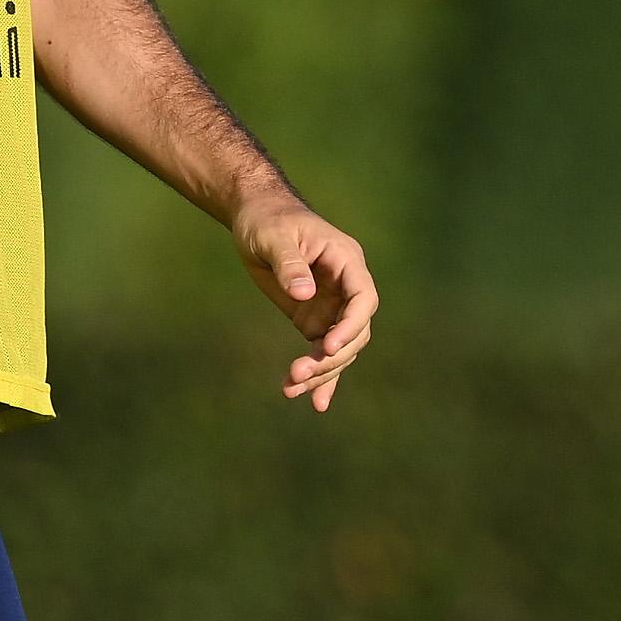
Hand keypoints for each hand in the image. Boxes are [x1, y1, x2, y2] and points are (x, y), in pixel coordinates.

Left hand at [233, 192, 376, 413]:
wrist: (256, 217)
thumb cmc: (267, 219)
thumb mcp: (274, 237)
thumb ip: (289, 264)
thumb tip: (305, 294)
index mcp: (346, 262)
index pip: (364, 299)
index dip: (351, 325)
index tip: (327, 346)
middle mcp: (346, 287)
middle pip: (354, 332)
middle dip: (329, 357)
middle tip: (297, 375)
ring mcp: (332, 305)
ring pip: (339, 348)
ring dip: (321, 372)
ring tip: (290, 389)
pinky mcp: (314, 318)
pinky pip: (323, 352)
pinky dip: (321, 377)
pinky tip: (316, 402)